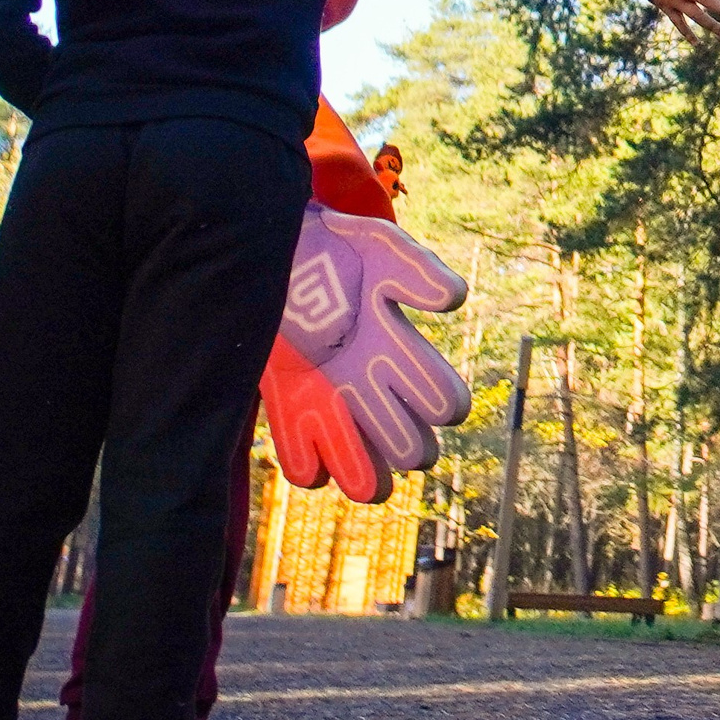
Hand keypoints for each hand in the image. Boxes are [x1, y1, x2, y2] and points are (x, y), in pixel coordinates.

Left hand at [261, 203, 472, 503]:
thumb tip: (455, 299)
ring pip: (361, 472)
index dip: (447, 407)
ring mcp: (328, 400)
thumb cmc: (329, 244)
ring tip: (358, 475)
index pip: (445, 402)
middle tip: (393, 429)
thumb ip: (418, 270)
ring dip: (364, 475)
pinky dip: (310, 468)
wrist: (265, 249)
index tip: (435, 397)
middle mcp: (369, 383)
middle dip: (409, 447)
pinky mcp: (286, 405)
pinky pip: (304, 466)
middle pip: (411, 449)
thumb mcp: (380, 247)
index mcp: (398, 350)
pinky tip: (309, 451)